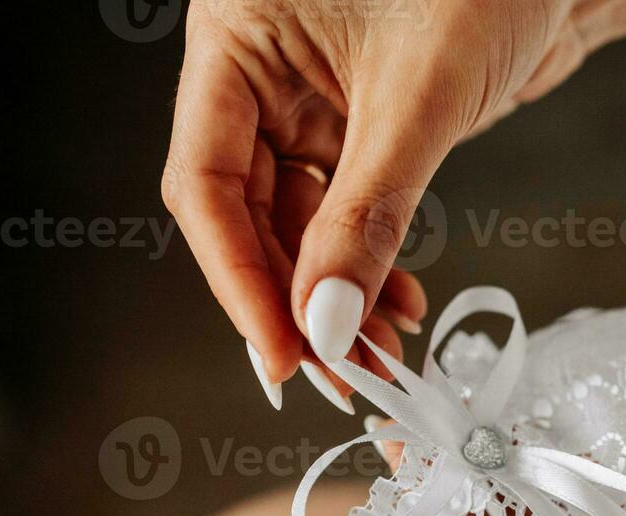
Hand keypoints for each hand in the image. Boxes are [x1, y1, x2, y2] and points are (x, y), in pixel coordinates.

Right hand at [161, 0, 625, 406]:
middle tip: (337, 371)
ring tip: (380, 352)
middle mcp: (257, 71)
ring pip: (293, 225)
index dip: (238, 278)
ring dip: (333, 296)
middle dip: (294, 300)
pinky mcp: (350, 128)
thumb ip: (366, 213)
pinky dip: (364, 266)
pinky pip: (338, 215)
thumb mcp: (421, 98)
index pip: (204, 179)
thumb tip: (325, 318)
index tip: (282, 351)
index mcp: (235, 35)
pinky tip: (396, 306)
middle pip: (243, 214)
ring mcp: (303, 102)